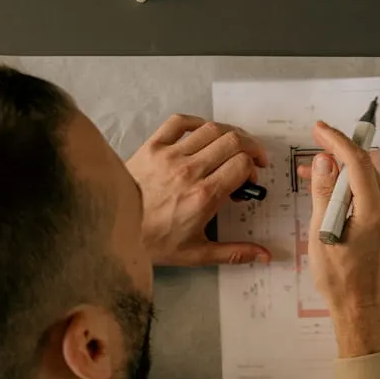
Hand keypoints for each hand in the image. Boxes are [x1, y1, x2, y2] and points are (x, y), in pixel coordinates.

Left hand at [127, 114, 272, 266]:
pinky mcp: (153, 147)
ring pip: (211, 129)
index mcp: (204, 196)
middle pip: (233, 142)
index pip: (242, 165)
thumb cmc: (154, 242)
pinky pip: (179, 122)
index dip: (253, 169)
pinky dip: (196, 122)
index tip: (249, 179)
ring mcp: (170, 155)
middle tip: (253, 158)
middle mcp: (190, 171)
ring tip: (234, 144)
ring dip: (230, 134)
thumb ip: (234, 252)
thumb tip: (264, 256)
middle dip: (251, 147)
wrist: (114, 228)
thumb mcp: (197, 253)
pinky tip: (203, 132)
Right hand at [306, 121, 379, 357]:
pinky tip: (331, 195)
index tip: (319, 130)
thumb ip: (325, 194)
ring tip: (314, 175)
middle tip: (313, 150)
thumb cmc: (341, 279)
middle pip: (365, 168)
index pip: (357, 162)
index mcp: (374, 211)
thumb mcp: (323, 233)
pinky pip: (370, 197)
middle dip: (338, 155)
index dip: (337, 141)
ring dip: (342, 174)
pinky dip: (351, 190)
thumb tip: (325, 162)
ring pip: (367, 182)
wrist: (362, 309)